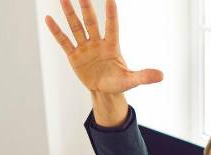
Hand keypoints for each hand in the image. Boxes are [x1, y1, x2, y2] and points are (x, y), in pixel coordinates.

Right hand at [45, 0, 162, 94]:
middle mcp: (97, 43)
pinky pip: (64, 41)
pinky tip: (49, 19)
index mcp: (111, 46)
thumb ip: (144, 76)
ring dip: (70, 13)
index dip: (111, 13)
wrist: (104, 90)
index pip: (112, 26)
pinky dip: (56, 31)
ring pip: (76, 27)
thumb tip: (162, 76)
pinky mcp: (74, 56)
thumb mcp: (131, 80)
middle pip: (91, 22)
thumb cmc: (119, 82)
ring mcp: (85, 48)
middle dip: (86, 7)